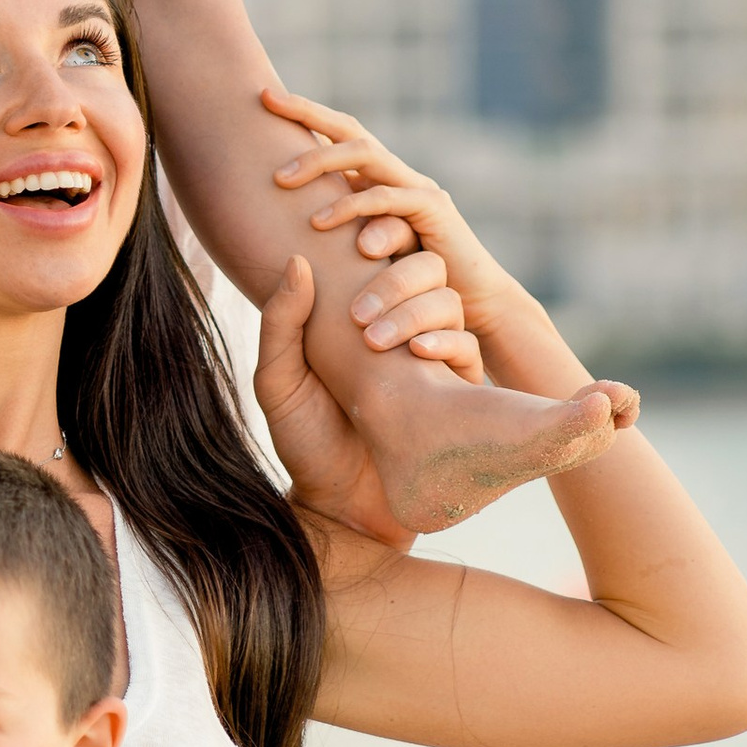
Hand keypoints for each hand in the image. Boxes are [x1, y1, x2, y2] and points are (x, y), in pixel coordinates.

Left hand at [254, 256, 430, 547]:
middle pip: (422, 268)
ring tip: (379, 341)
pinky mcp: (457, 391)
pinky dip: (447, 342)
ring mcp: (431, 357)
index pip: (378, 259)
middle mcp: (398, 329)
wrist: (339, 505)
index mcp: (357, 318)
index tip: (348, 251)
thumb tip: (297, 261)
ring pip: (447, 301)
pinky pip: (468, 348)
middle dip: (396, 277)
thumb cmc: (305, 441)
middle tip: (359, 311)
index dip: (372, 241)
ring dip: (416, 309)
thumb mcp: (279, 382)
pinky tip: (419, 354)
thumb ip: (281, 324)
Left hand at [260, 85, 511, 355]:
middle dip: (307, 113)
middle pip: (350, 130)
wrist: (470, 307)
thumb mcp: (358, 254)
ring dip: (319, 162)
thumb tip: (279, 224)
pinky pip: (388, 198)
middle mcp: (397, 174)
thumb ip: (332, 234)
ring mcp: (417, 187)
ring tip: (281, 180)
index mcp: (377, 179)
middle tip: (266, 104)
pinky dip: (353, 206)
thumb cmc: (406, 286)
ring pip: (366, 155)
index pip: (337, 133)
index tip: (263, 97)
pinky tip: (319, 222)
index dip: (302, 112)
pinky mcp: (434, 210)